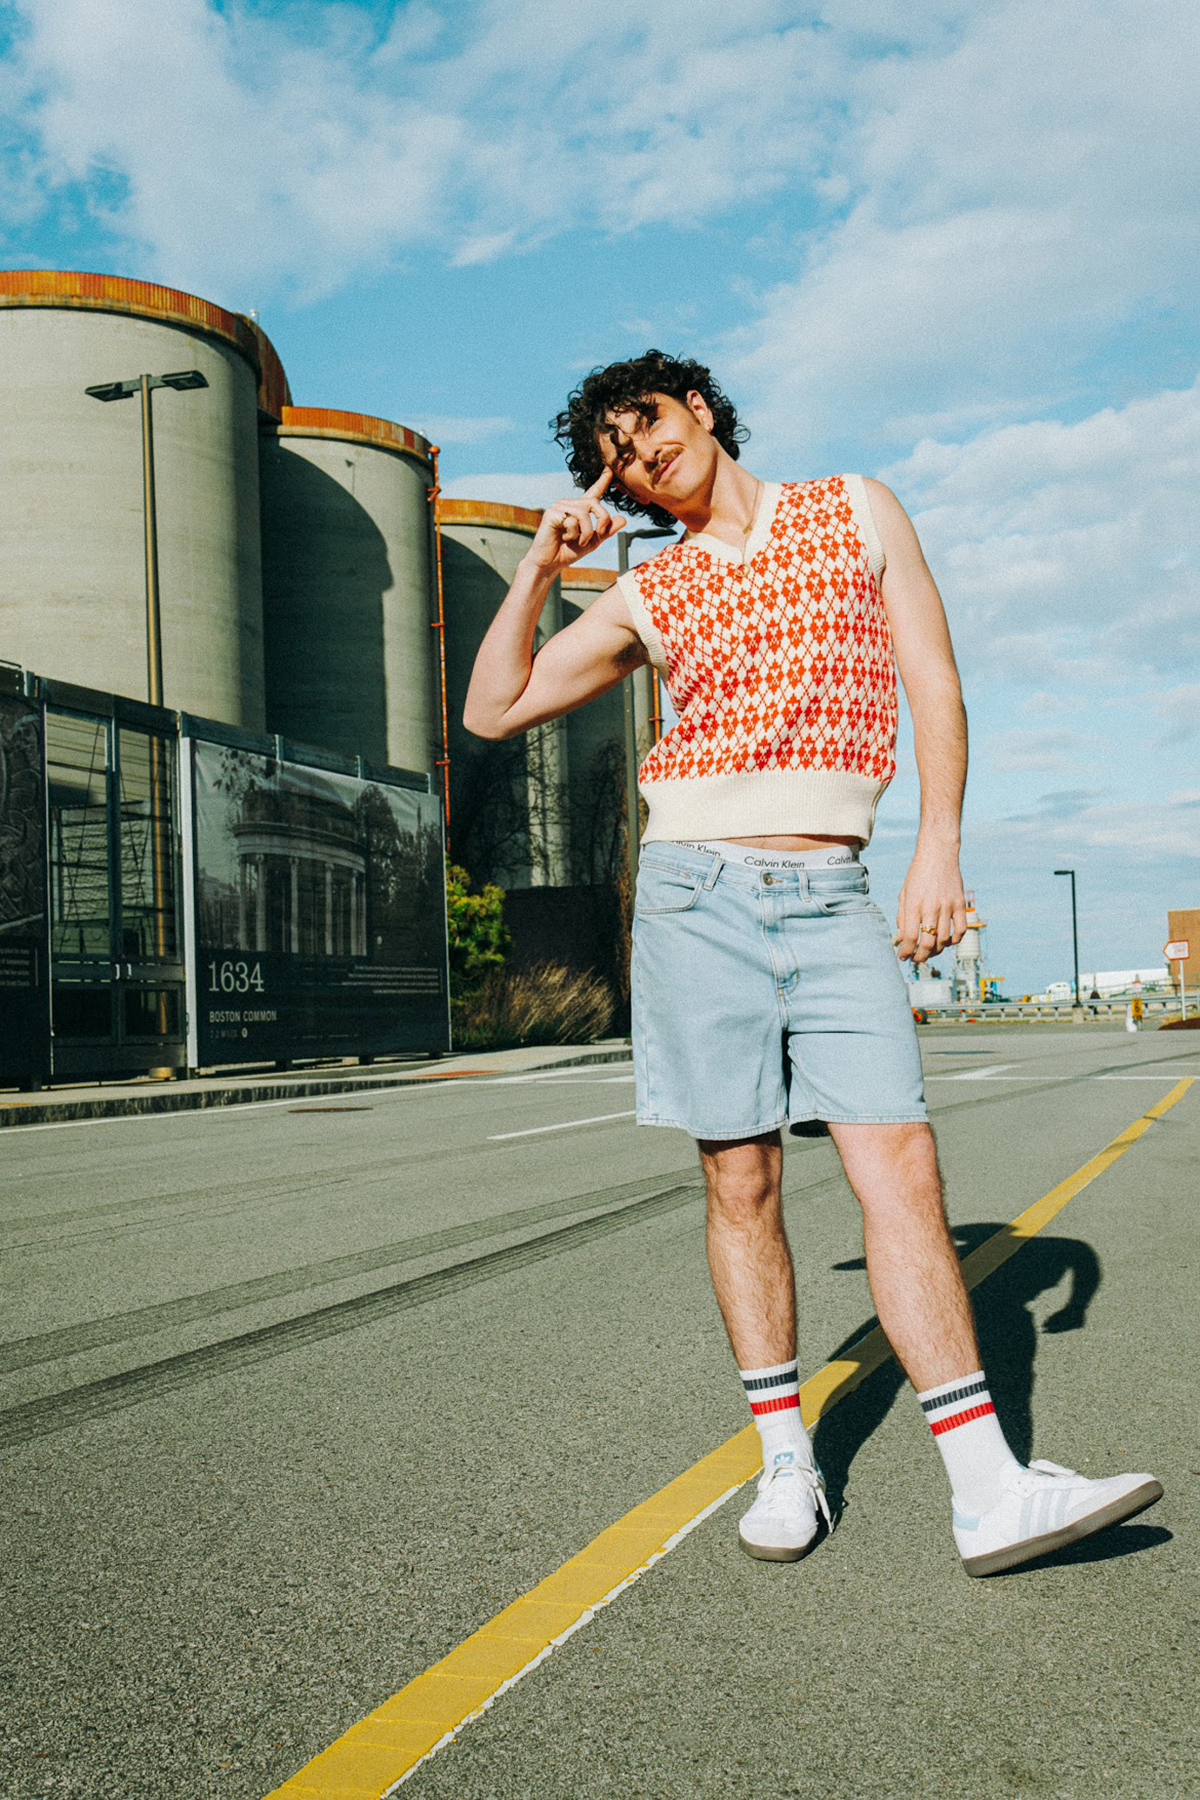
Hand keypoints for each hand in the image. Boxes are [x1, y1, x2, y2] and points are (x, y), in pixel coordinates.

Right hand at [525, 469, 624, 573]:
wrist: (550, 563)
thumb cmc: (567, 552)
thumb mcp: (592, 542)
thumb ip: (606, 531)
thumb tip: (623, 519)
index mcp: (580, 510)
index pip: (593, 492)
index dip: (602, 481)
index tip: (609, 470)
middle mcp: (570, 504)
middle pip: (595, 503)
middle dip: (602, 520)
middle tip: (598, 534)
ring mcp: (560, 507)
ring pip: (584, 514)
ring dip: (586, 533)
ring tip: (576, 541)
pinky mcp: (552, 513)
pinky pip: (572, 521)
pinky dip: (572, 534)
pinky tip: (562, 537)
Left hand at [894, 844, 967, 963]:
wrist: (938, 853)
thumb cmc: (917, 874)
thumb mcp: (904, 893)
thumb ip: (902, 917)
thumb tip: (902, 939)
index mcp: (913, 904)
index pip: (909, 937)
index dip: (906, 952)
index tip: (903, 957)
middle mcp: (931, 907)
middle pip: (927, 943)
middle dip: (921, 957)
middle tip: (917, 959)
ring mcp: (947, 906)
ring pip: (944, 940)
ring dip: (936, 950)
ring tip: (929, 950)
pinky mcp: (960, 904)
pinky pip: (961, 930)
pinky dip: (955, 940)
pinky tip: (947, 941)